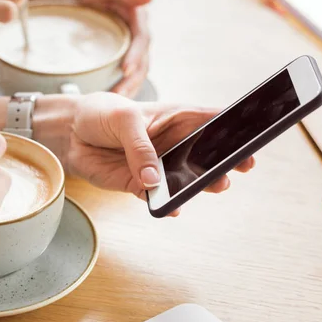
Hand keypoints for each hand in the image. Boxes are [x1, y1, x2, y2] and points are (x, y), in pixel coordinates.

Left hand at [36, 93, 253, 215]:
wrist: (70, 133)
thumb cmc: (101, 114)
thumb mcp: (123, 120)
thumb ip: (140, 147)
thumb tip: (154, 178)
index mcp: (175, 118)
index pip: (211, 121)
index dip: (234, 127)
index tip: (252, 137)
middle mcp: (172, 144)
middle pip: (206, 154)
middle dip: (224, 160)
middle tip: (240, 168)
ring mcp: (157, 166)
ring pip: (185, 179)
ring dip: (199, 184)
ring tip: (214, 186)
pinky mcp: (138, 184)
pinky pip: (156, 197)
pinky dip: (164, 203)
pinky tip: (171, 208)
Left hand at [64, 0, 150, 97]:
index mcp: (138, 17)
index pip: (142, 40)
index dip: (136, 56)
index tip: (125, 70)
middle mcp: (138, 34)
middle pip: (142, 61)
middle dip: (133, 80)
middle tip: (119, 96)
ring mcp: (130, 47)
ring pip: (137, 72)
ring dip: (129, 89)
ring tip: (117, 105)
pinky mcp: (121, 56)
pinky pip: (125, 75)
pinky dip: (121, 88)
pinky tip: (111, 102)